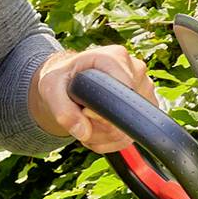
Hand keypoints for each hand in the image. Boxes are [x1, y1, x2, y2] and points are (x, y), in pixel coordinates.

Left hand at [31, 42, 159, 152]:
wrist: (69, 81)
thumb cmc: (62, 79)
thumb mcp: (51, 88)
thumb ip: (62, 110)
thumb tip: (83, 132)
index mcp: (114, 57)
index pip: (122, 92)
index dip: (102, 113)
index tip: (84, 113)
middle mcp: (135, 70)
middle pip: (125, 115)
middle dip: (98, 128)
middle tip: (79, 118)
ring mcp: (144, 89)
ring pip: (128, 131)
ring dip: (102, 137)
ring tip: (86, 123)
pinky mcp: (146, 107)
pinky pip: (131, 136)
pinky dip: (110, 141)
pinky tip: (96, 129)